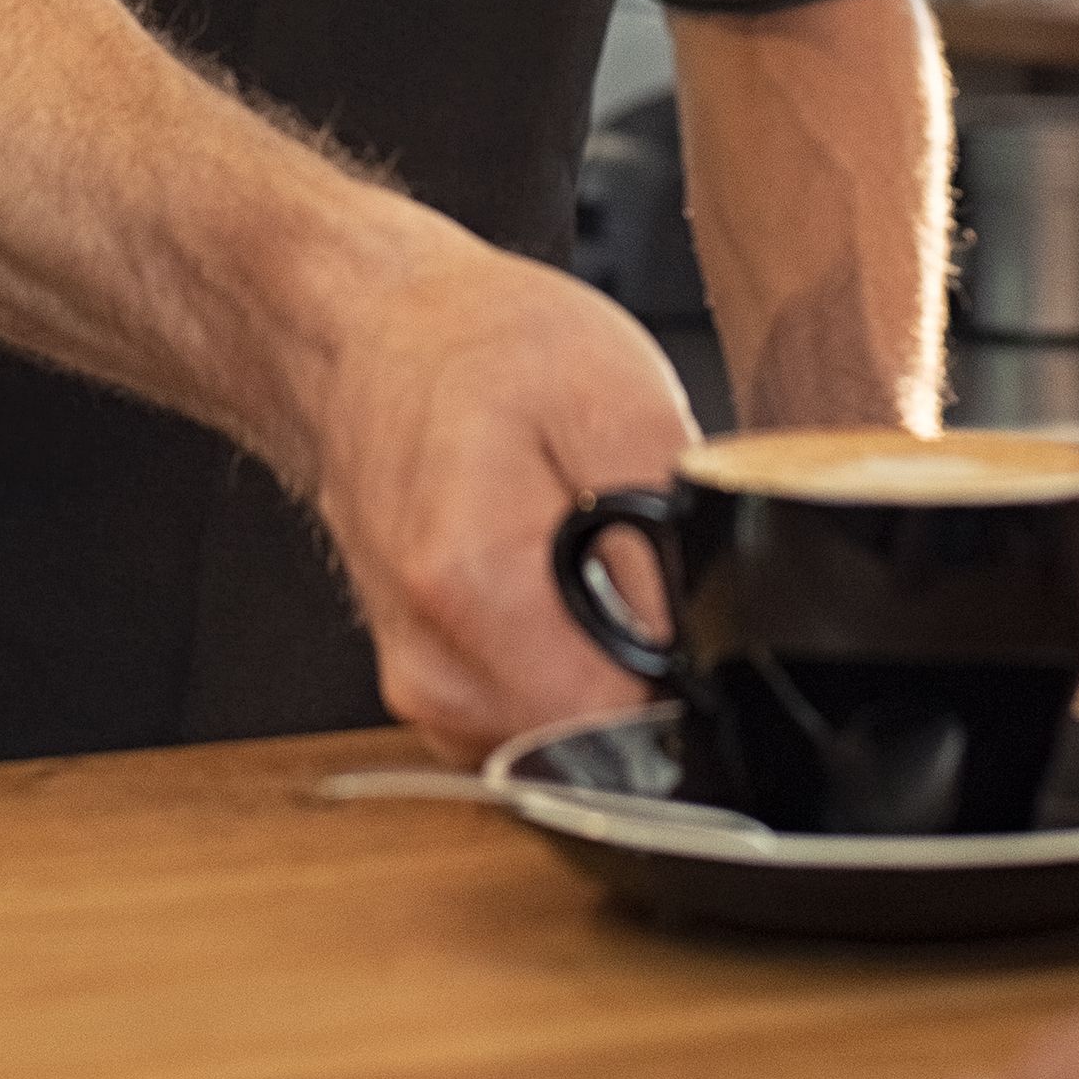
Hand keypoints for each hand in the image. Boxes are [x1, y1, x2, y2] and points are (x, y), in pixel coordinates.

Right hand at [297, 225, 699, 757]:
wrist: (369, 341)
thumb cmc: (480, 351)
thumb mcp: (613, 395)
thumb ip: (668, 530)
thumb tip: (709, 645)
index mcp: (473, 588)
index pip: (630, 719)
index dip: (682, 666)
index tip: (669, 589)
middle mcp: (434, 665)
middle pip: (603, 737)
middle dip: (643, 663)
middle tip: (622, 554)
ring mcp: (422, 689)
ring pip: (569, 734)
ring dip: (601, 663)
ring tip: (581, 557)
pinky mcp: (428, 692)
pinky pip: (531, 717)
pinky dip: (560, 664)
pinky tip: (549, 584)